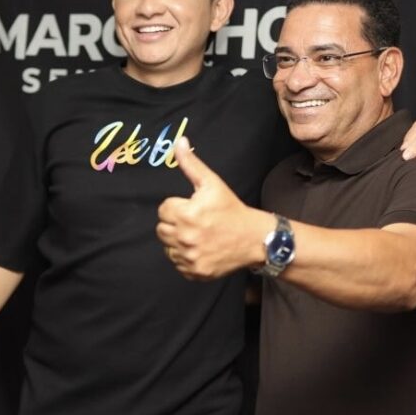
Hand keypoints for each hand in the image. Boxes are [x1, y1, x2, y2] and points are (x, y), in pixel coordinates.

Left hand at [157, 138, 269, 279]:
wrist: (254, 239)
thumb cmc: (231, 209)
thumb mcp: (212, 183)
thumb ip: (191, 164)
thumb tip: (179, 142)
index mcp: (186, 214)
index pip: (163, 210)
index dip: (177, 206)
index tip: (192, 208)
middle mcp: (185, 238)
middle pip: (161, 229)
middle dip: (175, 223)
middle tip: (195, 221)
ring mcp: (190, 257)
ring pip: (168, 247)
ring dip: (178, 241)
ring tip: (198, 235)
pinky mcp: (195, 272)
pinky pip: (178, 264)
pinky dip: (186, 257)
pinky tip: (201, 248)